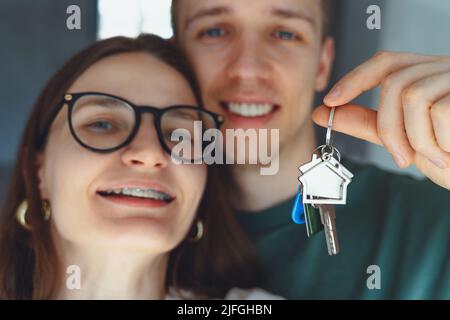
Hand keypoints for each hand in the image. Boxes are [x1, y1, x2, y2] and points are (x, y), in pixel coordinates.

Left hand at [312, 51, 449, 189]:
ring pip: (412, 96)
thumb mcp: (402, 138)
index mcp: (426, 76)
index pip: (386, 62)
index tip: (330, 101)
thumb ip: (366, 123)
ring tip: (432, 157)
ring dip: (415, 138)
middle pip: (395, 83)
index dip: (355, 78)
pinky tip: (449, 154)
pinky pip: (438, 111)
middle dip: (389, 128)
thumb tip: (323, 112)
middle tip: (401, 158)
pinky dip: (436, 142)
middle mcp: (445, 69)